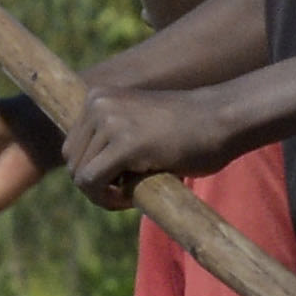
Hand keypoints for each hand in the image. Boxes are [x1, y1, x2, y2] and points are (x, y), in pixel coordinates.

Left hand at [60, 81, 241, 210]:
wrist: (222, 120)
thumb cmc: (187, 131)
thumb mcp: (136, 125)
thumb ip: (108, 141)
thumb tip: (78, 176)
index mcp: (97, 96)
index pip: (73, 146)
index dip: (92, 171)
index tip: (119, 181)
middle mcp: (98, 103)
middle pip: (73, 161)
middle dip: (96, 184)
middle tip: (126, 192)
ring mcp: (109, 121)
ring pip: (80, 175)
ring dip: (103, 193)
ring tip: (132, 193)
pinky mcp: (124, 144)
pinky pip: (92, 183)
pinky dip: (107, 199)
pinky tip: (131, 198)